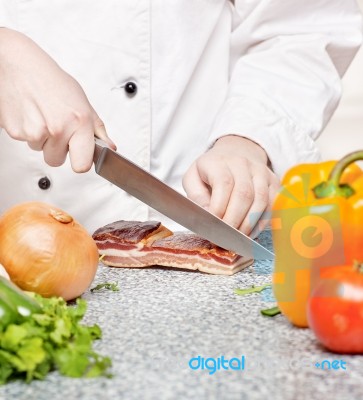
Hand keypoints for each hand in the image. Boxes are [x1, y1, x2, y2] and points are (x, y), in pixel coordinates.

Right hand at [0, 28, 114, 171]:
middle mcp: (58, 129)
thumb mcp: (83, 103)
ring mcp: (35, 131)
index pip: (82, 166)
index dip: (80, 161)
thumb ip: (97, 129)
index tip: (79, 154)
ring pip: (40, 151)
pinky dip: (27, 132)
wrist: (21, 65)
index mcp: (79, 123)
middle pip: (56, 162)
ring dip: (42, 139)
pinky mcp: (16, 131)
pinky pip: (25, 142)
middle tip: (57, 127)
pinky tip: (31, 115)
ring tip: (43, 117)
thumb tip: (110, 148)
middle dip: (57, 149)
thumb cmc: (53, 81)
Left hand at [182, 135, 280, 236]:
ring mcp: (261, 172)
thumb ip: (196, 197)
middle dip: (234, 220)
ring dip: (250, 224)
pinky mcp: (273, 182)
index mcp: (219, 162)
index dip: (219, 207)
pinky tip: (251, 232)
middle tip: (225, 238)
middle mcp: (242, 163)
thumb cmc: (210, 171)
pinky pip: (273, 204)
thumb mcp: (193, 179)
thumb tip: (208, 215)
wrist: (235, 152)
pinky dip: (262, 222)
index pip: (223, 184)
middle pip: (244, 194)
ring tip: (238, 238)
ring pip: (261, 200)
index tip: (213, 225)